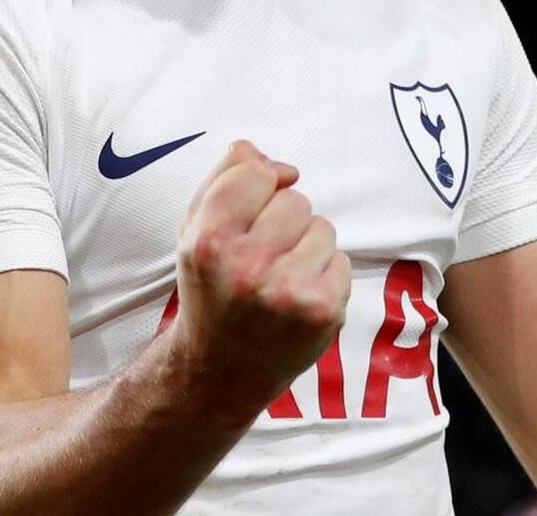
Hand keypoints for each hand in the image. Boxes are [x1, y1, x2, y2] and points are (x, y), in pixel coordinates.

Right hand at [170, 140, 351, 416]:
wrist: (220, 370)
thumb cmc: (211, 287)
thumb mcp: (195, 228)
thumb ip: (226, 178)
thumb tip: (281, 165)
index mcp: (208, 241)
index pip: (256, 171)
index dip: (257, 188)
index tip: (246, 215)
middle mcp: (246, 266)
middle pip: (295, 199)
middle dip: (282, 221)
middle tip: (260, 258)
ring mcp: (287, 291)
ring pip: (322, 227)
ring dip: (306, 247)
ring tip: (279, 279)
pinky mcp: (322, 310)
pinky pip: (342, 260)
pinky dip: (325, 275)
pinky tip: (298, 298)